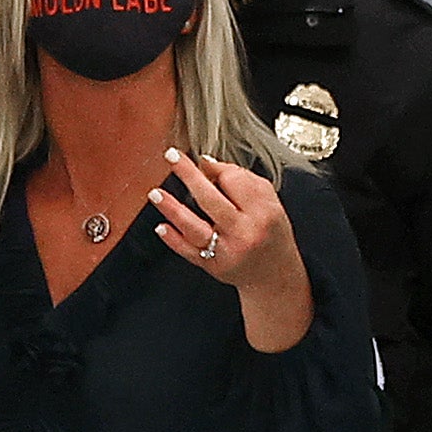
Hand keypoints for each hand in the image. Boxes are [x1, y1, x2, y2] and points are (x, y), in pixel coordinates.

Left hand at [148, 150, 312, 351]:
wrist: (276, 274)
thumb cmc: (272, 233)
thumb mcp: (270, 202)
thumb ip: (243, 180)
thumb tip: (207, 164)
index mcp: (262, 212)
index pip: (234, 182)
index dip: (215, 168)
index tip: (202, 161)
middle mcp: (243, 232)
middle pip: (210, 199)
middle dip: (188, 175)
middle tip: (171, 157)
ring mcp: (226, 251)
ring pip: (194, 228)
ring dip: (172, 209)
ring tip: (155, 193)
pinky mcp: (213, 266)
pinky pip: (188, 251)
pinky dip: (173, 239)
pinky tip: (161, 226)